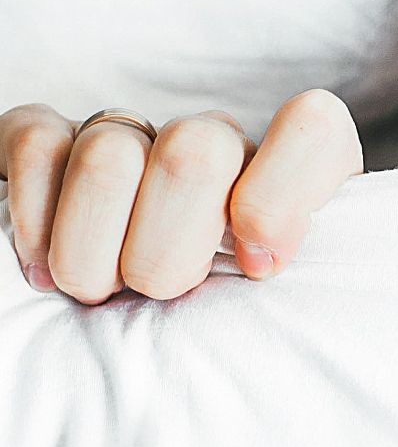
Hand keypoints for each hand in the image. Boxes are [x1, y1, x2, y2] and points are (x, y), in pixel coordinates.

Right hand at [0, 89, 362, 303]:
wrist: (132, 315)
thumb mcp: (279, 309)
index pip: (312, 128)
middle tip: (160, 293)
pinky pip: (37, 147)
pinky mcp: (52, 140)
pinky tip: (45, 268)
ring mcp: (133, 135)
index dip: (280, 196)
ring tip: (102, 290)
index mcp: (288, 173)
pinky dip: (35, 222)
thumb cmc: (225, 317)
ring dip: (94, 254)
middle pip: (195, 154)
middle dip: (167, 253)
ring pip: (109, 158)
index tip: (258, 267)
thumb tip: (261, 260)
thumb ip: (291, 281)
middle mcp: (214, 141)